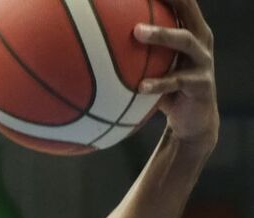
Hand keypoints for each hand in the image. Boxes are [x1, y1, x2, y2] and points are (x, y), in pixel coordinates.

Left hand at [136, 0, 218, 149]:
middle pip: (187, 11)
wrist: (192, 122)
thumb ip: (137, 57)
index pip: (182, 4)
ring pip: (185, 40)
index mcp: (191, 31)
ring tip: (137, 32)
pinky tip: (139, 87)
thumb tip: (97, 49)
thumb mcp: (154, 70)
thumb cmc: (166, 92)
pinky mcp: (202, 84)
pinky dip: (158, 83)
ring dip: (161, 34)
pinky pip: (176, 81)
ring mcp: (204, 61)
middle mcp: (201, 40)